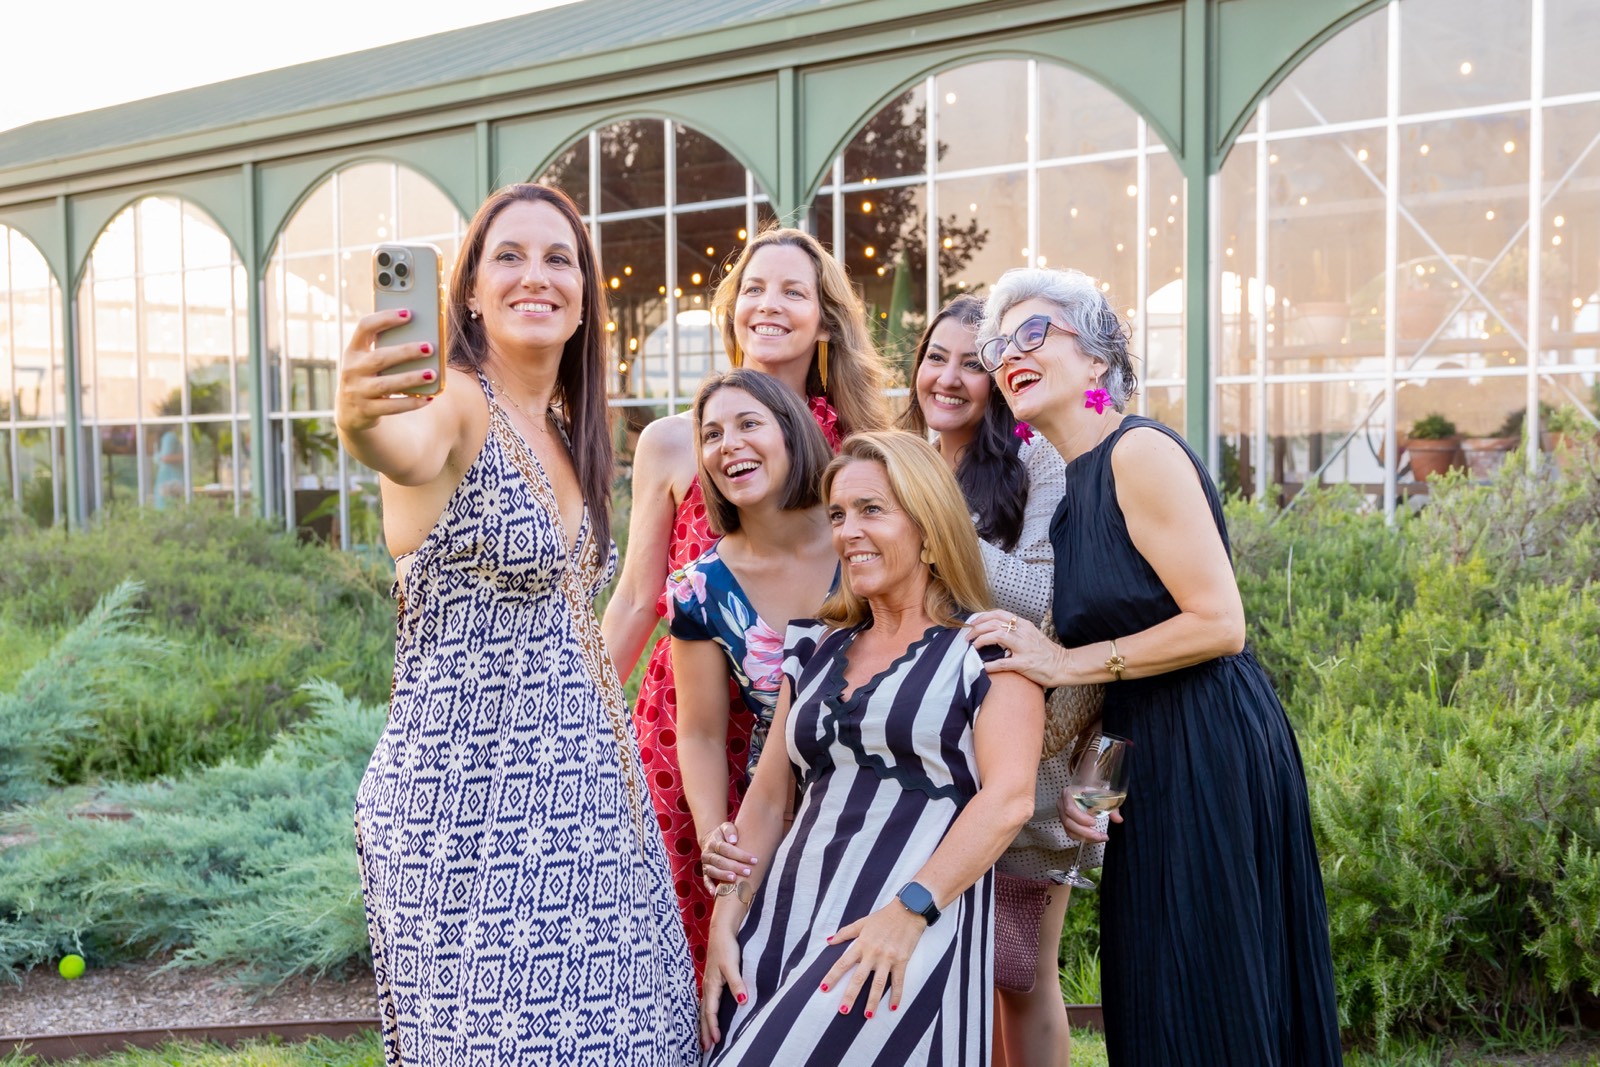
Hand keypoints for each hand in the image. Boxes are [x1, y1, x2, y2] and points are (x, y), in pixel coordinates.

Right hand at [335, 309, 437, 433]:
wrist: (350, 411)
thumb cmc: (369, 376)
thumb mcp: (368, 360)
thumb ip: (386, 348)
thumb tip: (425, 337)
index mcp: (353, 350)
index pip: (364, 327)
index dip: (385, 319)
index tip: (408, 313)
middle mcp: (352, 369)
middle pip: (380, 357)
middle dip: (406, 352)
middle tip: (429, 347)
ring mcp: (357, 391)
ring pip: (386, 384)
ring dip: (411, 378)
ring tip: (432, 373)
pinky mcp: (366, 410)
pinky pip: (391, 407)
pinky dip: (410, 403)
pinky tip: (428, 398)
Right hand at [700, 821, 758, 889]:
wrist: (711, 839)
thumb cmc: (724, 834)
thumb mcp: (726, 827)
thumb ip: (730, 830)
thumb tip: (734, 840)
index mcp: (714, 842)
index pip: (726, 849)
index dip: (740, 855)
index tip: (754, 859)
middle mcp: (708, 853)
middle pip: (720, 861)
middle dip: (735, 867)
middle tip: (748, 872)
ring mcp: (705, 864)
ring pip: (713, 871)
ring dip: (723, 876)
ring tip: (735, 879)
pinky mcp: (705, 872)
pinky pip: (706, 880)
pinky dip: (709, 886)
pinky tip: (715, 893)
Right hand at [700, 927, 747, 1050]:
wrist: (721, 931)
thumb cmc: (726, 947)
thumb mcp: (732, 965)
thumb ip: (737, 983)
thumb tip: (742, 1001)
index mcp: (711, 985)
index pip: (710, 1012)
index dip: (713, 1027)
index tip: (716, 1042)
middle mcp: (707, 987)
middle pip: (704, 1014)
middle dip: (704, 1032)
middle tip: (705, 1049)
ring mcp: (708, 984)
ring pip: (704, 1009)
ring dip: (705, 1025)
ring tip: (705, 1039)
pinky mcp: (712, 980)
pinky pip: (707, 1002)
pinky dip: (707, 1014)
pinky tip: (709, 1018)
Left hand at [819, 901, 927, 1016]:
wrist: (909, 910)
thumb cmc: (884, 916)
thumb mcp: (862, 922)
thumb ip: (845, 933)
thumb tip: (828, 941)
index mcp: (862, 944)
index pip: (843, 963)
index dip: (832, 976)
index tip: (824, 988)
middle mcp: (873, 953)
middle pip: (859, 977)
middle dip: (850, 995)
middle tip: (843, 1010)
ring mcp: (888, 958)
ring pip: (879, 983)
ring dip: (872, 1000)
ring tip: (867, 1015)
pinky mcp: (902, 961)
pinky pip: (898, 981)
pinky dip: (897, 994)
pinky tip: (893, 1007)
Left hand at [965, 611, 1067, 686]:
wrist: (1064, 665)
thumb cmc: (1046, 652)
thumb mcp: (1031, 635)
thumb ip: (1016, 631)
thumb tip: (995, 631)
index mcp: (1024, 625)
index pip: (999, 614)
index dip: (982, 617)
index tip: (972, 624)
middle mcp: (1023, 633)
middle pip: (994, 623)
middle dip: (977, 629)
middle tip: (968, 637)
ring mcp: (1024, 647)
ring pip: (997, 636)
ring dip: (981, 640)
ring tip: (973, 647)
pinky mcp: (1024, 664)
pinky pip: (1002, 662)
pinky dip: (989, 664)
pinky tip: (982, 666)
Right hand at [1056, 785, 1121, 843]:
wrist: (1086, 790)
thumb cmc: (1093, 791)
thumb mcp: (1103, 796)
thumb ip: (1112, 808)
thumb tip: (1119, 820)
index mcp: (1068, 793)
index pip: (1070, 809)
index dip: (1081, 818)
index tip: (1094, 822)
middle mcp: (1062, 804)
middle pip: (1068, 822)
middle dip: (1085, 832)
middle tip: (1099, 836)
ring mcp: (1062, 814)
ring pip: (1069, 831)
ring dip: (1085, 837)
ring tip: (1099, 838)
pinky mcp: (1065, 823)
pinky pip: (1071, 834)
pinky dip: (1083, 838)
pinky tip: (1094, 838)